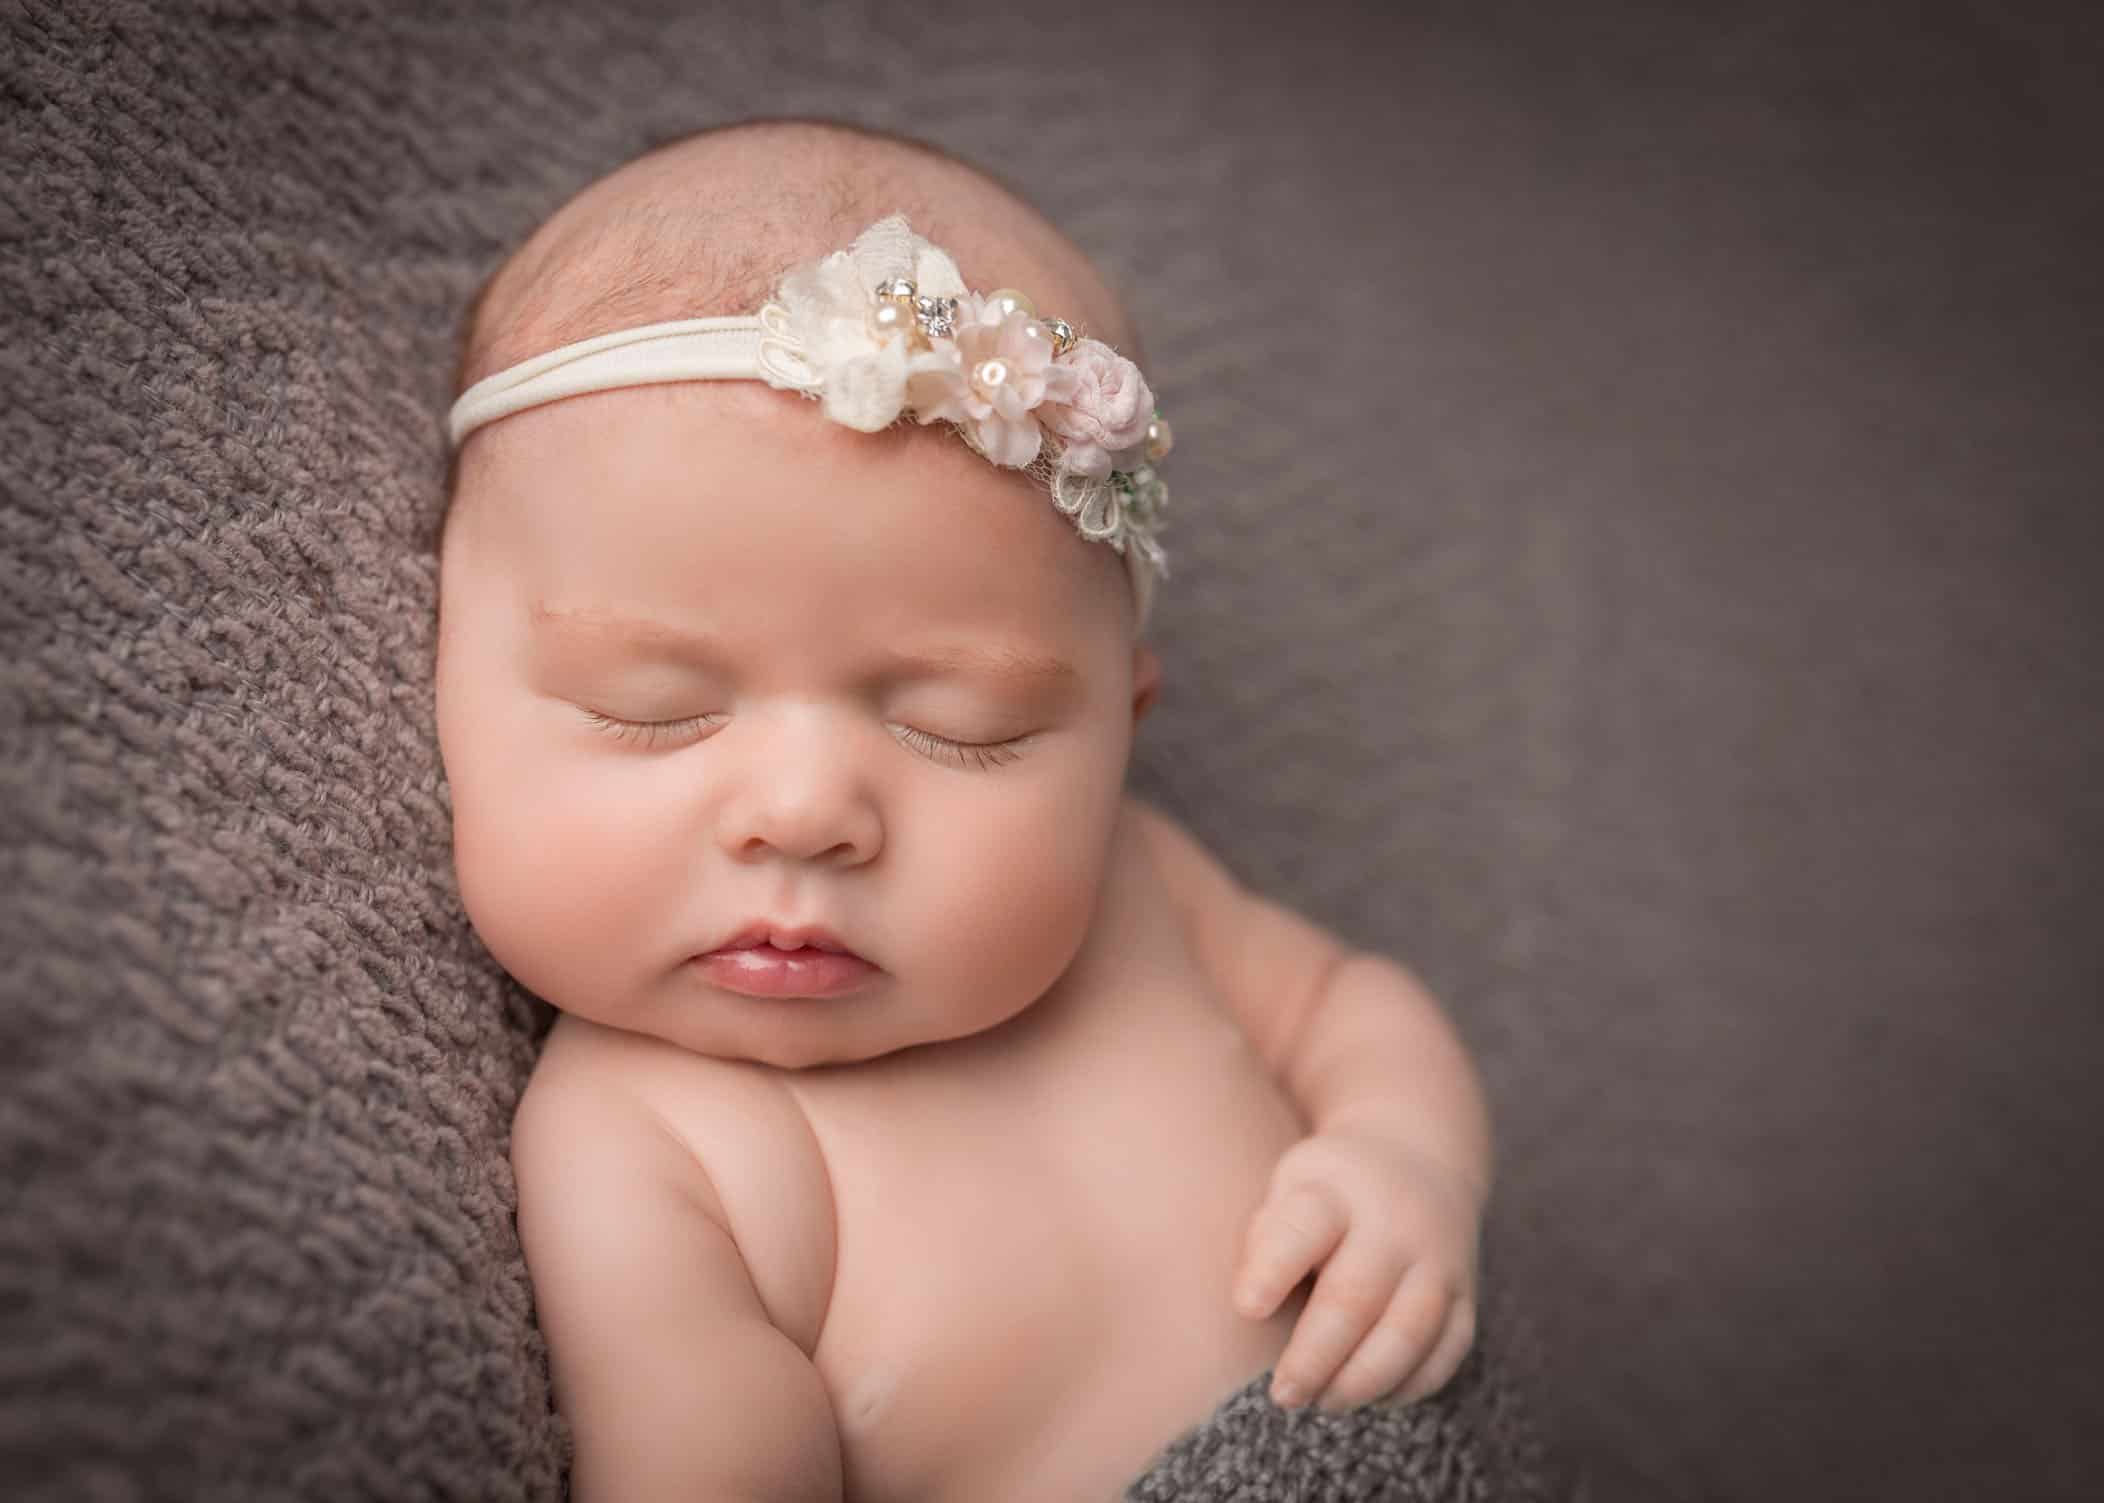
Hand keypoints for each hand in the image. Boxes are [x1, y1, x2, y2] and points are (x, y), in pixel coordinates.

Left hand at [1233, 1128, 1480, 1411]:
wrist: (1421, 1162)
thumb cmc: (1331, 1191)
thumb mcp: (1291, 1185)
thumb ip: (1266, 1237)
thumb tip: (1251, 1307)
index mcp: (1337, 1189)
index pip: (1304, 1228)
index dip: (1272, 1270)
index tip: (1247, 1309)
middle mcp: (1396, 1223)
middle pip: (1356, 1296)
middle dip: (1315, 1356)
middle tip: (1284, 1393)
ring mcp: (1439, 1260)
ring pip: (1407, 1334)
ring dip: (1361, 1381)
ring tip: (1322, 1402)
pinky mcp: (1466, 1296)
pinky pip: (1446, 1353)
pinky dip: (1408, 1386)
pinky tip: (1372, 1396)